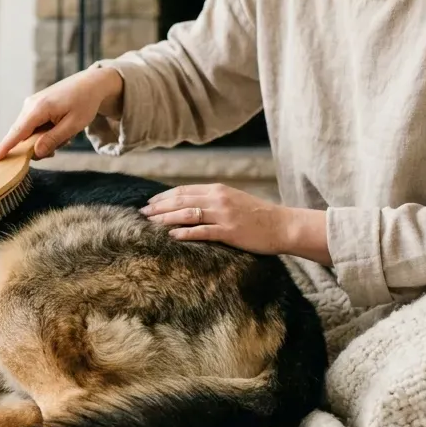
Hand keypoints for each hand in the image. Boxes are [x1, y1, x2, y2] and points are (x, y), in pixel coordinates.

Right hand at [0, 66, 123, 161]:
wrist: (90, 84)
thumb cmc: (85, 103)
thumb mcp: (74, 125)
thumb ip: (53, 139)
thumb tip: (35, 152)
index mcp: (39, 108)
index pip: (18, 132)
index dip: (5, 147)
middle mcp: (30, 105)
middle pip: (21, 136)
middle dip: (35, 147)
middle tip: (58, 148)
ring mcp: (30, 104)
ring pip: (28, 133)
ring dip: (43, 140)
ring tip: (64, 134)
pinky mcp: (34, 106)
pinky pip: (32, 127)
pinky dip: (43, 133)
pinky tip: (58, 128)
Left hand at [142, 183, 294, 254]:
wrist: (283, 225)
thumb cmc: (258, 215)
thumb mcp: (233, 200)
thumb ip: (212, 200)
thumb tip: (189, 204)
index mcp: (218, 190)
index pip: (184, 190)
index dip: (164, 196)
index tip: (149, 203)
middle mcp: (218, 199)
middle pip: (181, 200)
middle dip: (159, 206)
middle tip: (142, 213)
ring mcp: (224, 215)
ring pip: (187, 214)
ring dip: (166, 218)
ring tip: (150, 223)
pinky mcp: (229, 231)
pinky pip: (202, 231)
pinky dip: (185, 233)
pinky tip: (171, 236)